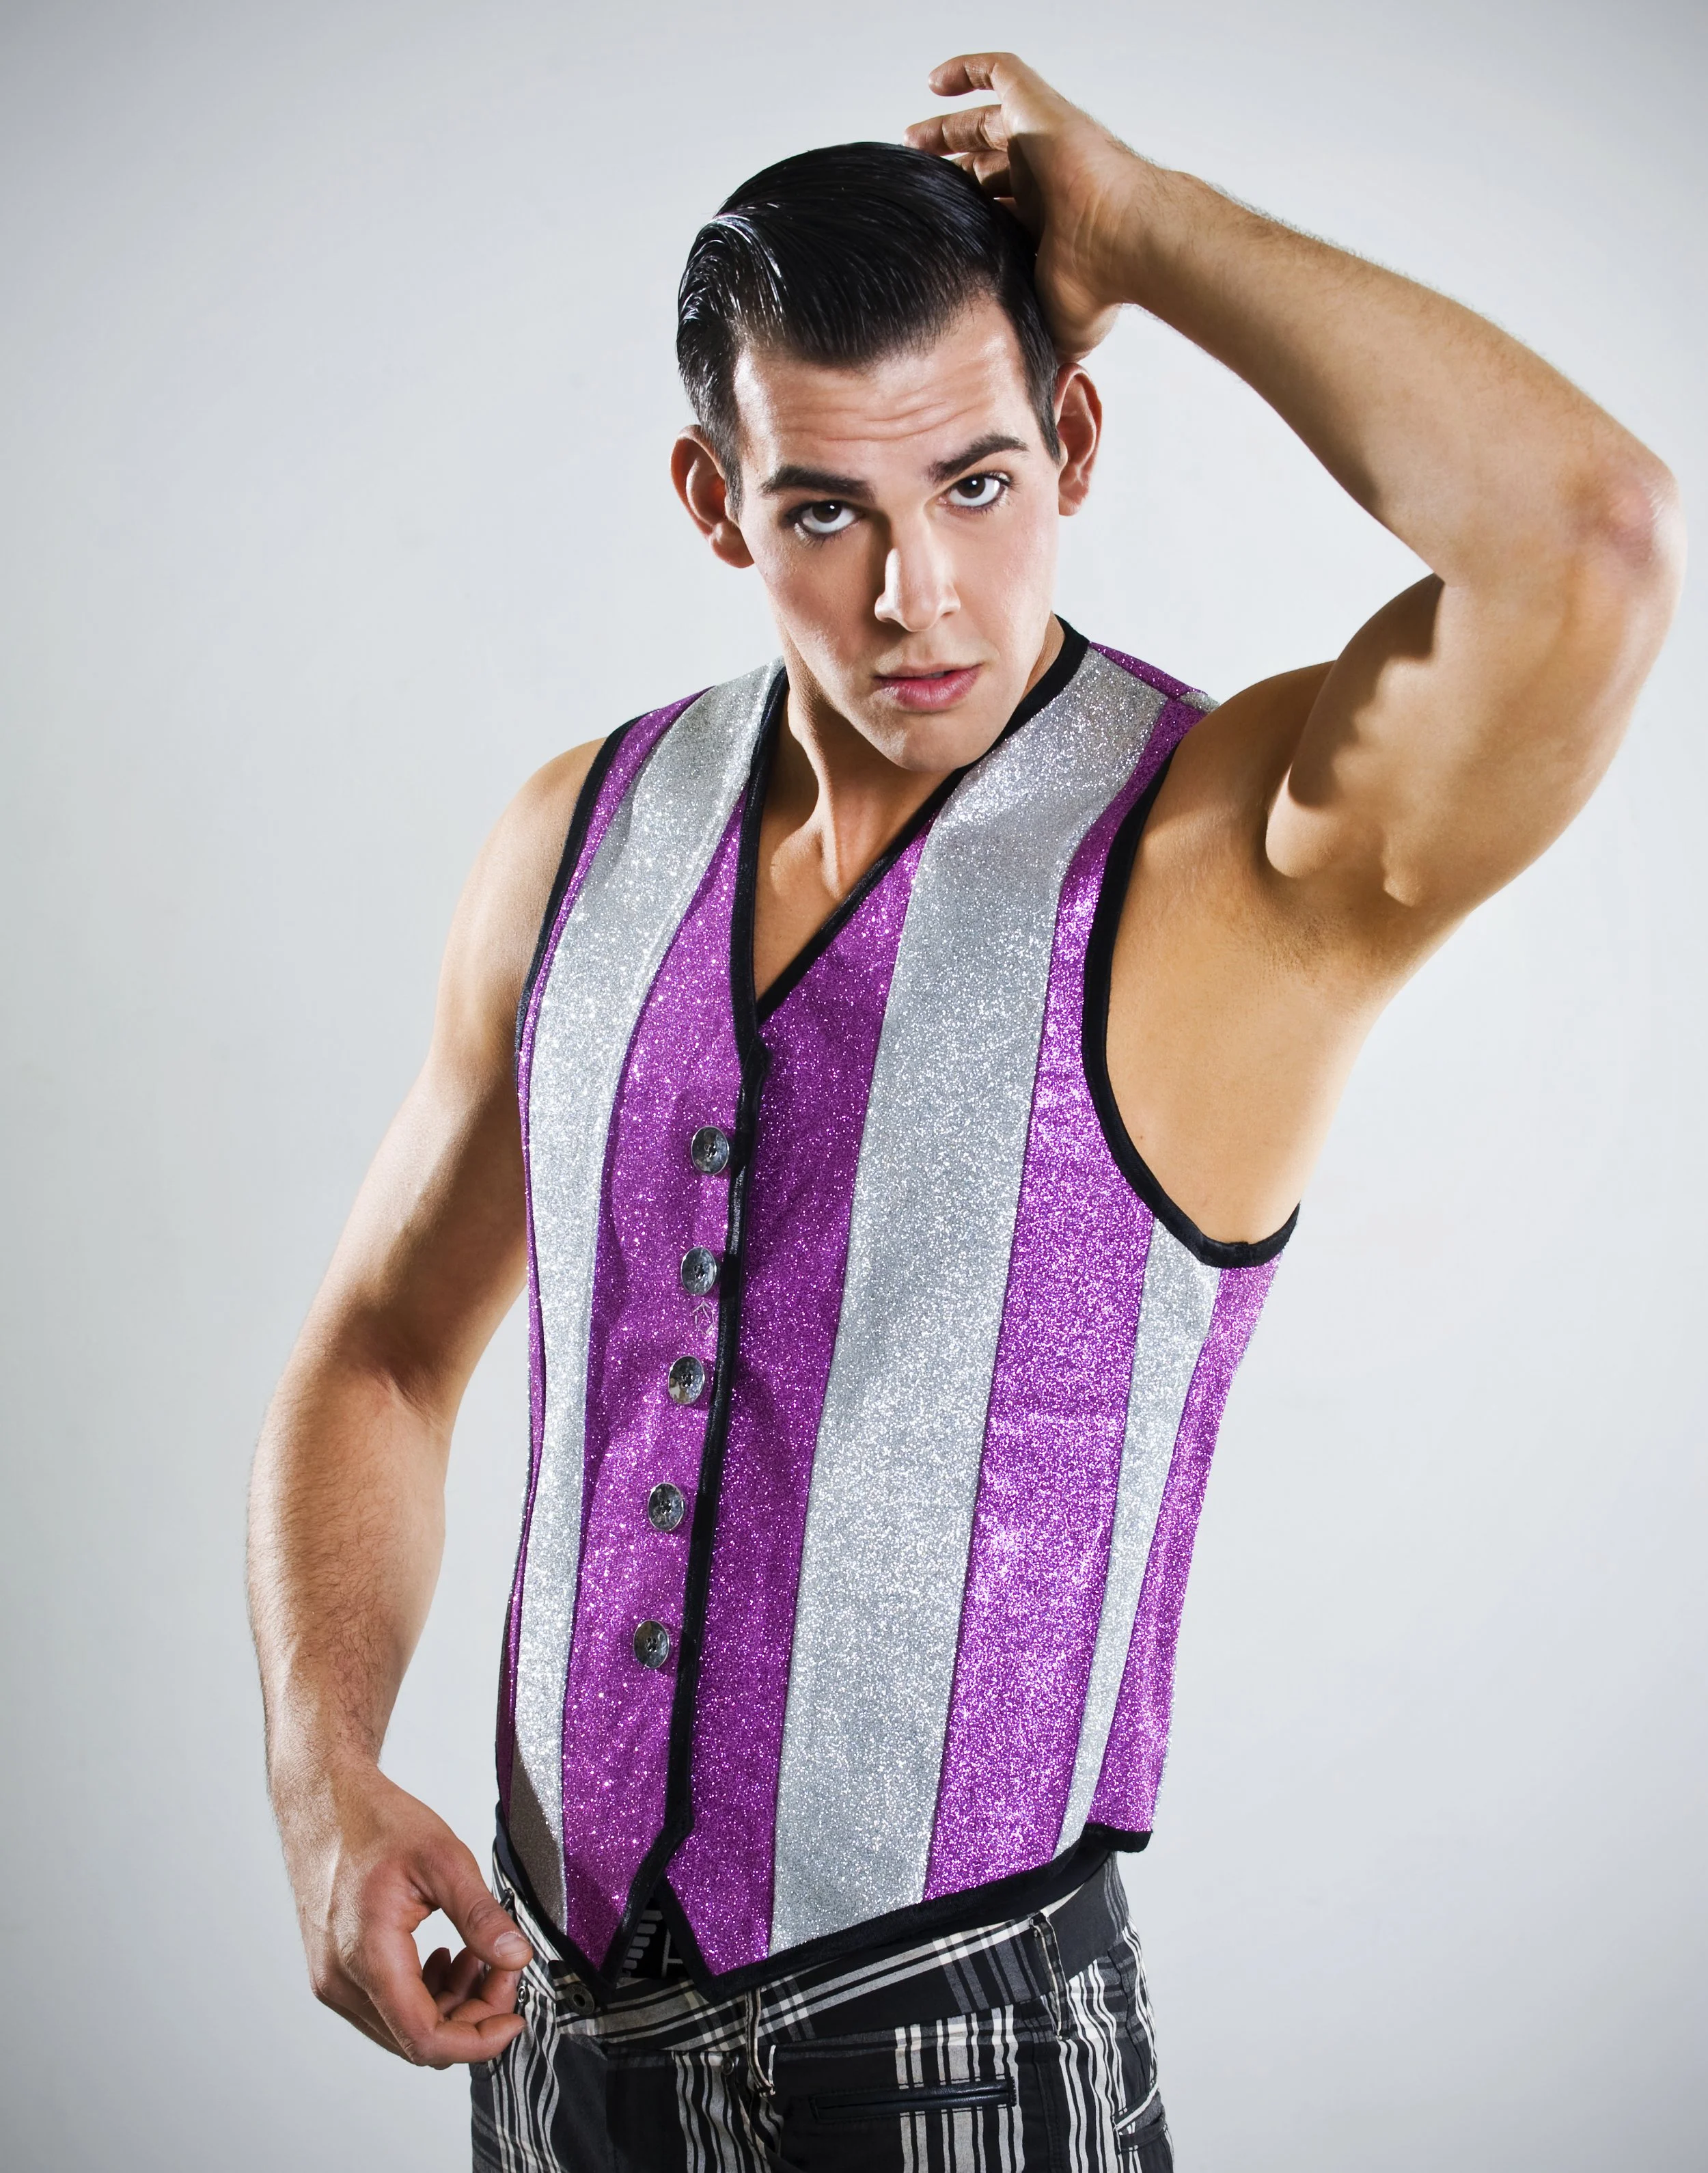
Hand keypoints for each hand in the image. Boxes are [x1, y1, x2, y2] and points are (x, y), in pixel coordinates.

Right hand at [279, 1762, 532, 2066]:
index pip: (424, 2038)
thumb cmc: (374, 1823)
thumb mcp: (443, 1858)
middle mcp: (342, 1983)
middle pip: (418, 2039)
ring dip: (452, 2005)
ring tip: (478, 1956)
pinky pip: (387, 2007)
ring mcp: (334, 1981)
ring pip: (404, 2027)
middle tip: (503, 1969)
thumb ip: (480, 1915)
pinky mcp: (335, 1973)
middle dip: (473, 2015)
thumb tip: (517, 1957)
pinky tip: (448, 1956)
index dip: (478, 2040)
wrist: (322, 1804)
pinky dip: (426, 1994)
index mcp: (367, 1957)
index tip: (514, 2016)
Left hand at [905, 53, 1146, 360]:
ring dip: (948, 126)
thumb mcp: (1057, 334)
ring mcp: (1040, 140)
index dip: (966, 215)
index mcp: (1044, 221)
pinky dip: (968, 69)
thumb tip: (1042, 428)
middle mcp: (1041, 178)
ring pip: (985, 120)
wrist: (1129, 241)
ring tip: (911, 138)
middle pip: (985, 165)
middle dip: (950, 168)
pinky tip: (933, 80)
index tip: (930, 228)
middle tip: (913, 176)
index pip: (997, 210)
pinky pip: (1000, 72)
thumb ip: (1039, 361)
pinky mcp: (1040, 109)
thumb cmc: (1100, 290)